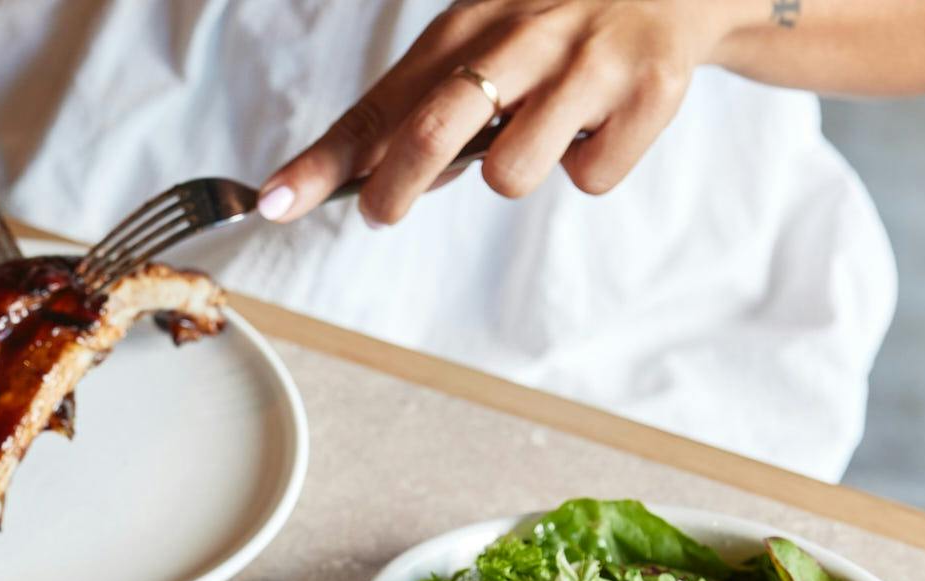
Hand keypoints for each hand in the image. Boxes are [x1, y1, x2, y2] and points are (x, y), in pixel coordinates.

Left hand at [259, 0, 758, 227]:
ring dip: (517, 173)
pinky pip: (593, 177)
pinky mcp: (651, 89)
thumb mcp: (488, 44)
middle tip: (383, 211)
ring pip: (513, 170)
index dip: (323, 160)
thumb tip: (366, 185)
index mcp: (468, 27)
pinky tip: (608, 125)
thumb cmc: (563, 24)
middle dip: (399, 182)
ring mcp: (588, 60)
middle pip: (435, 126)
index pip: (379, 105)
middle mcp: (522, 35)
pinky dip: (596, 167)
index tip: (272, 202)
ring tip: (548, 135)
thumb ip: (429, 110)